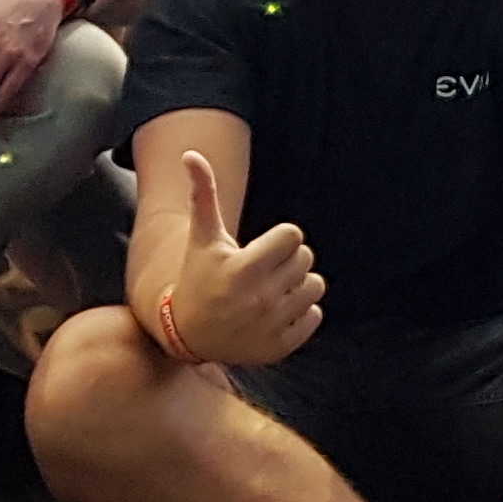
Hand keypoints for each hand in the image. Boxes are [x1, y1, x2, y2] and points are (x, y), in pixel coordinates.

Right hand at [169, 148, 323, 366]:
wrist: (186, 333)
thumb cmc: (199, 276)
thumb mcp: (202, 237)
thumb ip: (203, 194)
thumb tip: (190, 153)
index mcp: (243, 268)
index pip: (294, 236)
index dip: (280, 239)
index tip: (262, 249)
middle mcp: (259, 299)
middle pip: (305, 259)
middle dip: (288, 260)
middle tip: (265, 270)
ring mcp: (271, 326)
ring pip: (316, 286)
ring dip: (298, 285)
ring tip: (273, 290)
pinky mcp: (280, 347)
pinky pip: (316, 316)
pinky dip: (302, 312)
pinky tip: (276, 312)